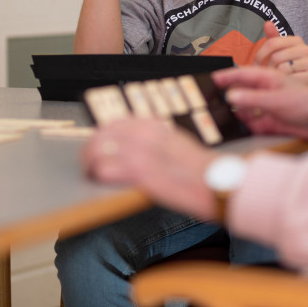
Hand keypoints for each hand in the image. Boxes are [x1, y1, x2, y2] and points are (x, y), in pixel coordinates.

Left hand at [82, 117, 218, 219]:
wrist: (217, 183)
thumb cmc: (200, 169)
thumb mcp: (176, 143)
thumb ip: (153, 140)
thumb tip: (131, 146)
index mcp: (153, 124)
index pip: (113, 123)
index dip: (101, 136)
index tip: (99, 148)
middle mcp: (144, 133)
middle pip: (101, 134)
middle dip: (90, 150)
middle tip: (89, 164)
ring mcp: (142, 151)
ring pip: (97, 149)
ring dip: (90, 163)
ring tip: (92, 174)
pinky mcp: (141, 172)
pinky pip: (105, 169)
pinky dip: (99, 175)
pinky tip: (101, 180)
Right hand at [213, 66, 307, 149]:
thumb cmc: (307, 103)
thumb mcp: (276, 99)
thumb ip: (253, 99)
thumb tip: (231, 97)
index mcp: (268, 78)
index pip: (243, 74)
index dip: (228, 76)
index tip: (213, 78)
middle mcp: (265, 91)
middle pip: (241, 91)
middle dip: (228, 95)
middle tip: (213, 100)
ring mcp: (266, 106)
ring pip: (244, 108)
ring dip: (236, 112)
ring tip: (225, 116)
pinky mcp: (268, 122)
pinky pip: (251, 122)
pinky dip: (245, 124)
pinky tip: (240, 126)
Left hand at [253, 21, 307, 87]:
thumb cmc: (290, 65)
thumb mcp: (281, 52)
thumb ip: (273, 38)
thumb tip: (267, 23)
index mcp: (296, 40)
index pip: (271, 43)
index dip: (260, 55)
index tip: (257, 64)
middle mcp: (306, 49)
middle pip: (276, 57)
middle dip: (267, 68)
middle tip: (266, 75)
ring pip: (282, 69)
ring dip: (274, 77)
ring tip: (275, 80)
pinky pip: (290, 80)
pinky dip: (283, 84)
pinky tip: (284, 86)